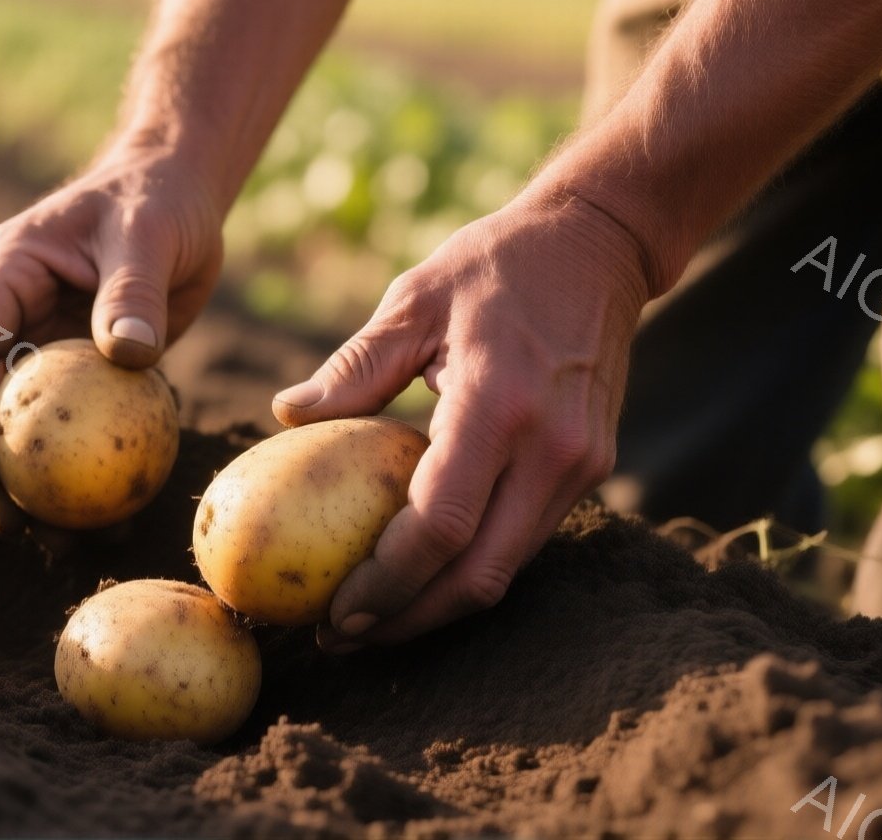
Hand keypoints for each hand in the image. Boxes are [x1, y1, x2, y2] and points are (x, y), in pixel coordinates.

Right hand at [0, 140, 225, 533]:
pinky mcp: (86, 364)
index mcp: (7, 275)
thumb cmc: (159, 198)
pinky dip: (87, 465)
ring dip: (35, 479)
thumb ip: (133, 291)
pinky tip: (109, 519)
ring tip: (56, 541)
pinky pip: (80, 423)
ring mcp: (48, 341)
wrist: (182, 187)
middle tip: (13, 525)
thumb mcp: (147, 236)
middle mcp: (16, 314)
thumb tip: (129, 356)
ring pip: (28, 421)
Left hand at [274, 191, 654, 648]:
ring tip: (369, 617)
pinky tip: (418, 573)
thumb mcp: (413, 300)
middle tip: (340, 636)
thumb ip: (353, 366)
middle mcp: (551, 448)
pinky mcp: (591, 467)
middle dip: (408, 618)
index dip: (386, 582)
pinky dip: (471, 568)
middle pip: (480, 574)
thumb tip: (283, 416)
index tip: (333, 612)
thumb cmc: (492, 264)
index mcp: (499, 405)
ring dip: (439, 604)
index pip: (442, 526)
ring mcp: (581, 463)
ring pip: (508, 568)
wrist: (598, 244)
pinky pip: (525, 539)